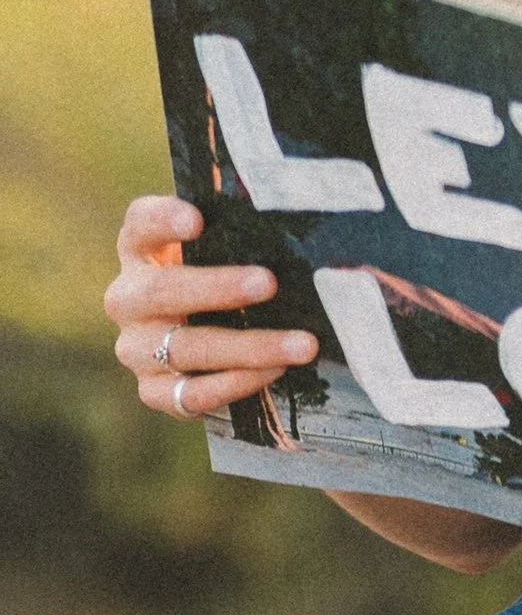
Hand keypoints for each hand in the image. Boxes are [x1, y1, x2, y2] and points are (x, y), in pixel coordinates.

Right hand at [105, 195, 316, 420]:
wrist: (206, 325)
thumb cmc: (223, 269)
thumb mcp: (223, 242)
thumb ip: (240, 229)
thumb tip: (289, 223)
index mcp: (141, 250)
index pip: (140, 224)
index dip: (163, 220)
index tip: (196, 220)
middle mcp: (128, 298)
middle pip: (161, 291)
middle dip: (218, 288)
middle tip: (268, 283)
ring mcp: (136, 347)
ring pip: (184, 348)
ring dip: (248, 347)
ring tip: (301, 344)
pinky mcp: (153, 390)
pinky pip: (191, 394)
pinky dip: (237, 384)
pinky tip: (275, 371)